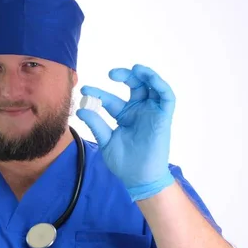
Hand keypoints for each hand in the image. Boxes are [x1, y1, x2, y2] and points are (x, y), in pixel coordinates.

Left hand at [76, 64, 175, 201]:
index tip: (85, 90)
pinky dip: (159, 84)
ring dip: (145, 75)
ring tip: (134, 69)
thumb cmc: (123, 162)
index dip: (98, 93)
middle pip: (133, 86)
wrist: (139, 178)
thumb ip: (96, 124)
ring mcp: (151, 113)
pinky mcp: (164, 117)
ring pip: (151, 87)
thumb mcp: (106, 141)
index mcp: (123, 116)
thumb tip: (81, 110)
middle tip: (111, 74)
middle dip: (124, 76)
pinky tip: (147, 77)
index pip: (110, 100)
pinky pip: (166, 97)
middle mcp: (138, 111)